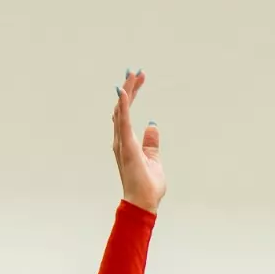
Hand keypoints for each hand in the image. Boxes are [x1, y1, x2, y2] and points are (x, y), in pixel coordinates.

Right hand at [112, 70, 164, 212]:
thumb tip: (153, 125)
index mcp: (127, 141)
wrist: (143, 203)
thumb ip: (151, 142)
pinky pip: (123, 122)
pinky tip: (124, 92)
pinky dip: (123, 106)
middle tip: (135, 70)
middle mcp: (121, 139)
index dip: (132, 93)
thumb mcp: (154, 159)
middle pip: (123, 107)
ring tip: (131, 74)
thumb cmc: (147, 185)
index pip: (127, 112)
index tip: (140, 78)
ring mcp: (122, 142)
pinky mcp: (127, 146)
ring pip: (122, 110)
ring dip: (126, 91)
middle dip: (129, 87)